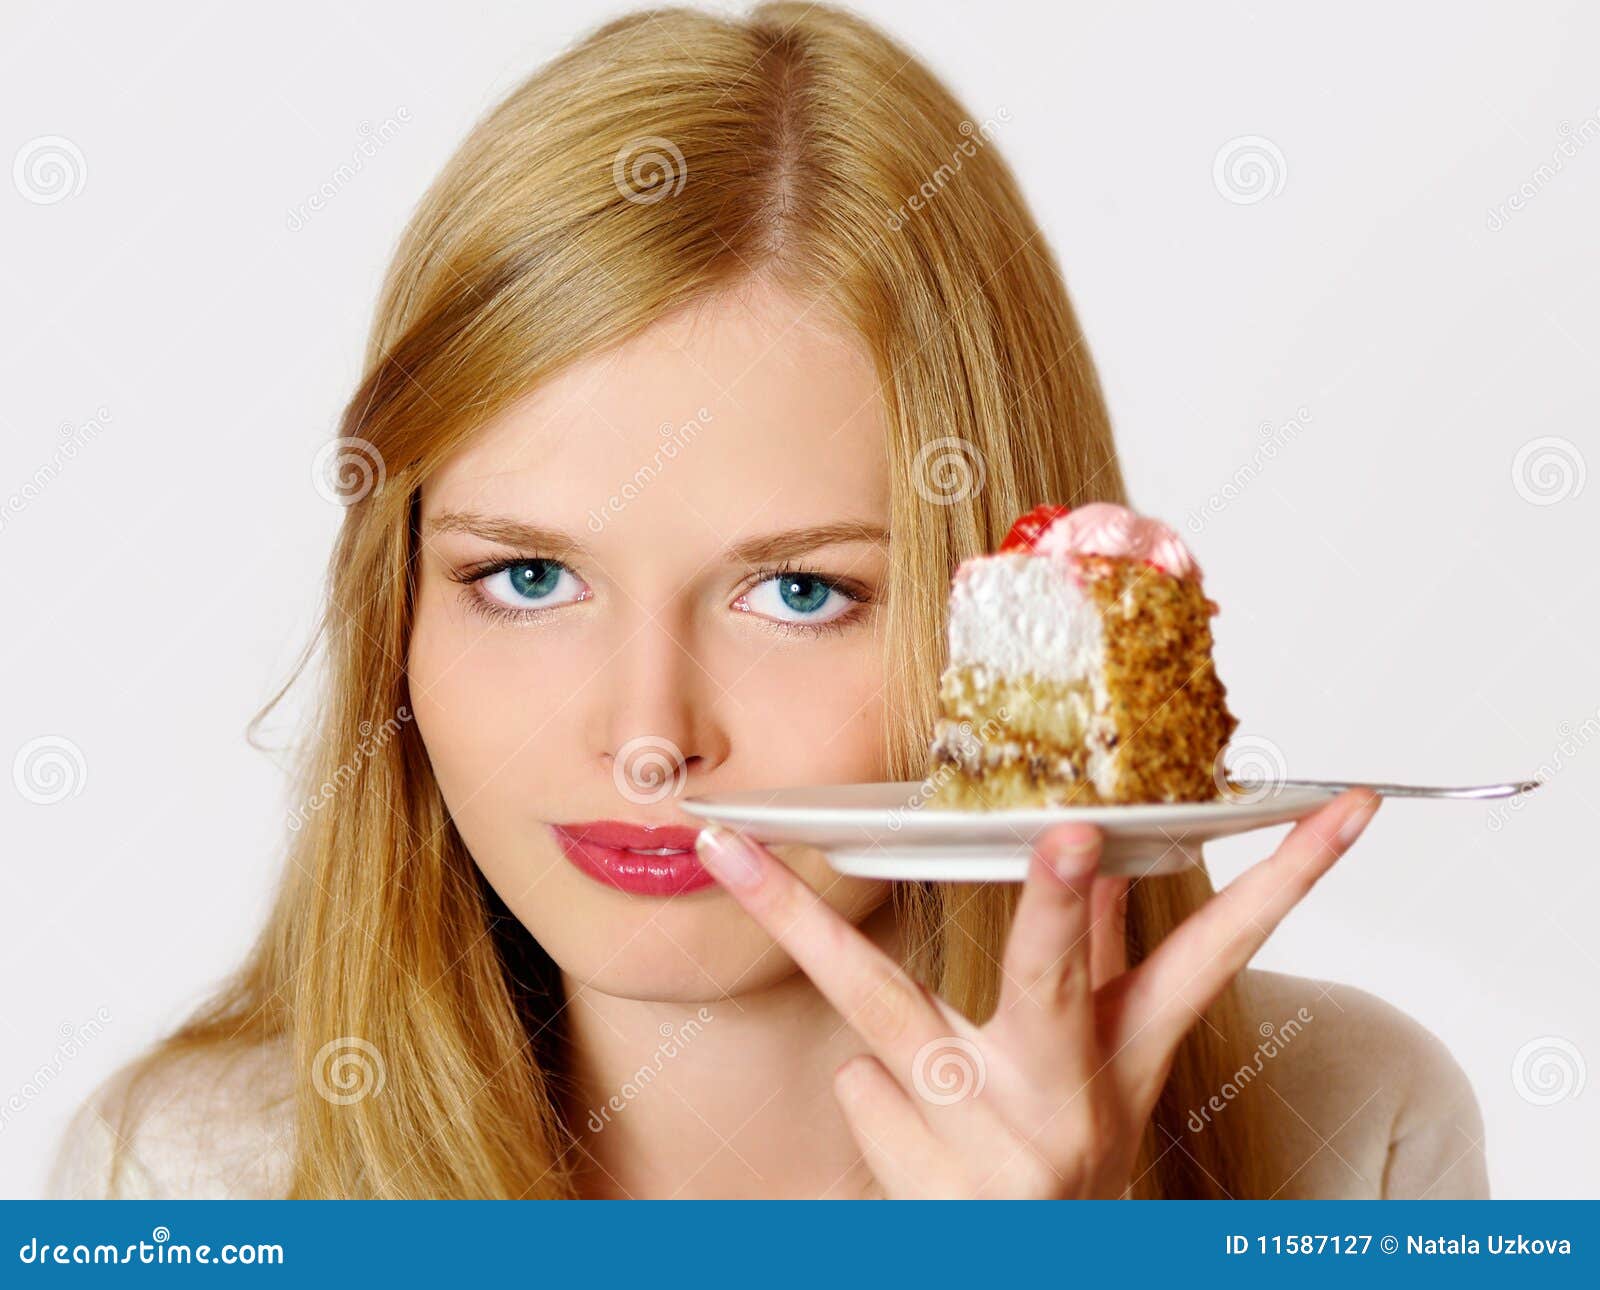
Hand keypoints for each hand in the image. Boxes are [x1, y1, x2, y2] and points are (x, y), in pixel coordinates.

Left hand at [692, 786, 1380, 1197]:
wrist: (1039, 1272)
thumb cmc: (1058, 1160)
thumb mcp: (1097, 1077)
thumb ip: (1094, 966)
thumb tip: (1100, 861)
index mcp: (1124, 1063)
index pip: (1213, 958)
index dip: (1275, 885)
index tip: (1328, 809)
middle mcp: (1070, 1110)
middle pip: (1057, 985)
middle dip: (1063, 903)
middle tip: (1074, 834)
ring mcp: (997, 1160)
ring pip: (884, 1027)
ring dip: (849, 994)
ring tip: (883, 1033)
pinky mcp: (928, 1197)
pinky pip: (858, 1095)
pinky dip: (877, 1107)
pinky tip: (916, 1146)